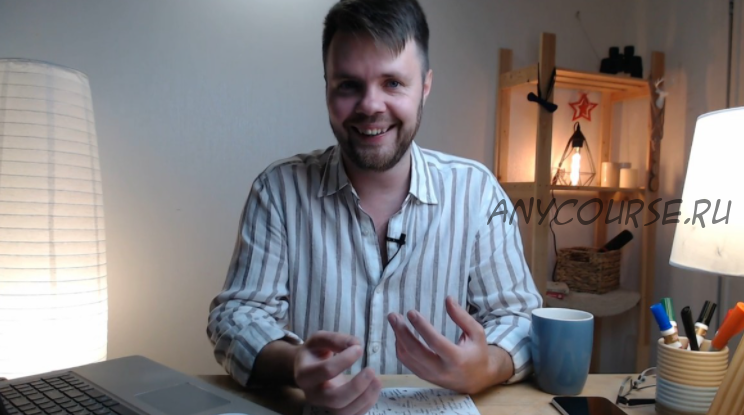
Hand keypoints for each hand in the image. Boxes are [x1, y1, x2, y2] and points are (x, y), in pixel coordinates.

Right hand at [293, 331, 381, 414]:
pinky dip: (367, 404)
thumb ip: (336, 339)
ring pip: (345, 412)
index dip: (345, 360)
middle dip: (356, 386)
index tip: (359, 349)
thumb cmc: (314, 352)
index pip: (326, 371)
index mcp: (305, 375)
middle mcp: (312, 395)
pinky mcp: (336, 411)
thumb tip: (356, 344)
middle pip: (335, 399)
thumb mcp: (320, 339)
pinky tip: (374, 387)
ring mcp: (324, 406)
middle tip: (371, 370)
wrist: (307, 369)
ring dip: (365, 397)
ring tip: (377, 380)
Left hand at [387, 296, 513, 393]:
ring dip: (398, 338)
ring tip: (394, 321)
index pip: (435, 342)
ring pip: (407, 358)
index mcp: (457, 359)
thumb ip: (462, 317)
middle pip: (415, 352)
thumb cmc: (477, 353)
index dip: (422, 327)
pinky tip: (399, 334)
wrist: (476, 380)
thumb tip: (448, 299)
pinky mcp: (424, 377)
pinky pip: (407, 362)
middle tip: (393, 316)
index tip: (411, 312)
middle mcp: (441, 370)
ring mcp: (430, 376)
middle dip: (402, 332)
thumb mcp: (476, 333)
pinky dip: (400, 347)